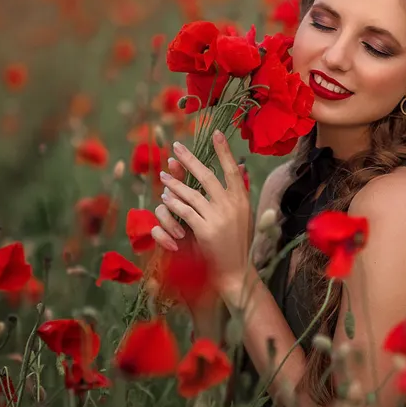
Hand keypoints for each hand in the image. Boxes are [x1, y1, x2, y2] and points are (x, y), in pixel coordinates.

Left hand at [152, 130, 252, 289]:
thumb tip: (240, 167)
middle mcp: (233, 206)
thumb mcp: (242, 215)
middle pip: (208, 176)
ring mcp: (219, 218)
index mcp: (242, 200)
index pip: (233, 169)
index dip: (224, 151)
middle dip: (190, 160)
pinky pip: (185, 211)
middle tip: (176, 146)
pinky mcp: (206, 231)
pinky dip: (174, 203)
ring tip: (163, 175)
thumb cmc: (237, 244)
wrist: (237, 273)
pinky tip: (165, 197)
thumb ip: (236, 193)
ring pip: (192, 194)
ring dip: (175, 183)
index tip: (216, 133)